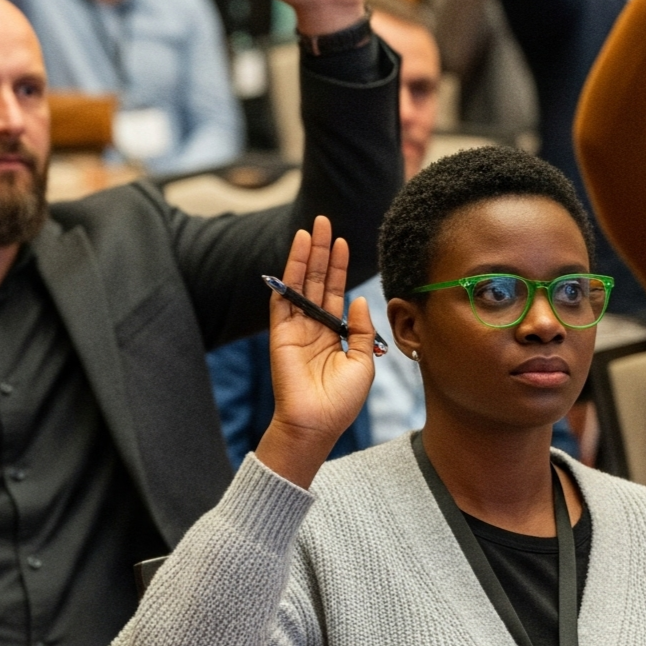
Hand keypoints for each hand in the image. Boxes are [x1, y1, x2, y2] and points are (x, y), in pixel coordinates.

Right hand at [255, 215, 375, 489]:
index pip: (334, 292)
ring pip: (299, 283)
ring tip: (312, 228)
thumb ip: (361, 330)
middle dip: (321, 252)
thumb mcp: (364, 362)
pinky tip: (297, 252)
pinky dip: (288, 274)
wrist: (316, 423)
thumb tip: (357, 300)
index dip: (338, 267)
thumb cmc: (341, 401)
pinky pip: (283, 298)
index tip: (344, 242)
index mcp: (332, 335)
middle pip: (315, 281)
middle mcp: (312, 327)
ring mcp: (295, 329)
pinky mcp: (281, 333)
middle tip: (324, 221)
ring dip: (305, 255)